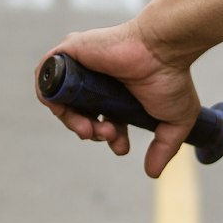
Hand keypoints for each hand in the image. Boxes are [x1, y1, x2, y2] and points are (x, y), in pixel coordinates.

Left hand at [35, 19, 202, 178]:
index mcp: (120, 92)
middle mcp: (100, 79)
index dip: (109, 137)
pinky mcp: (70, 53)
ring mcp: (84, 67)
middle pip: (80, 114)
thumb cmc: (171, 77)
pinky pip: (46, 79)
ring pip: (63, 101)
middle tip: (105, 135)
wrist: (162, 49)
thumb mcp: (175, 120)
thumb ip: (165, 147)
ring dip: (71, 122)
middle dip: (90, 132)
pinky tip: (67, 111)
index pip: (103, 119)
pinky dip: (49, 98)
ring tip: (89, 129)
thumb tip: (153, 173)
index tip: (121, 147)